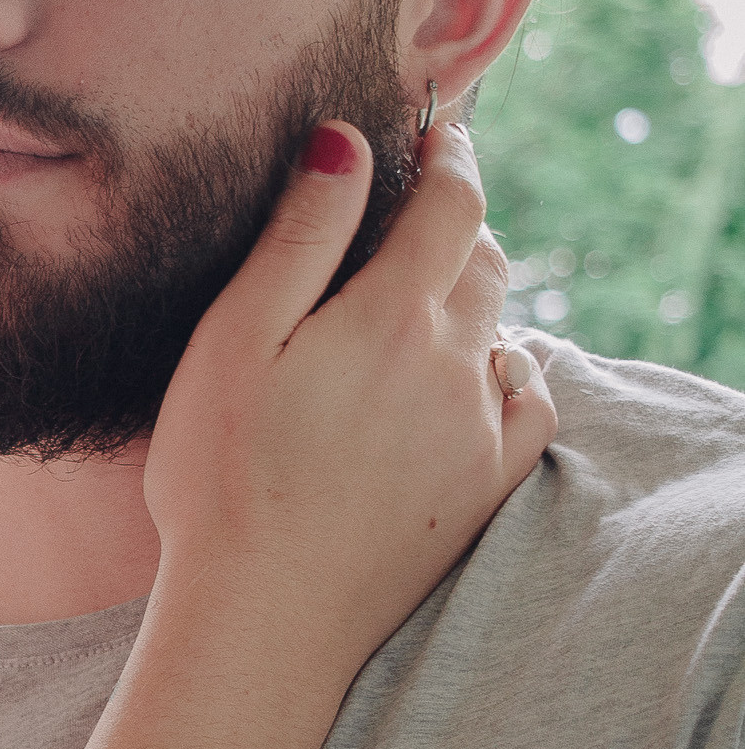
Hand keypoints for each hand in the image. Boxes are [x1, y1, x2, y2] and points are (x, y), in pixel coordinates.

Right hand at [144, 119, 555, 672]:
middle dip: (458, 223)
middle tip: (419, 210)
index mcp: (392, 315)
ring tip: (425, 300)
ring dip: (473, 299)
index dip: (452, 154)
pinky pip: (527, 404)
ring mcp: (479, 431)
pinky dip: (507, 373)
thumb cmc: (222, 475)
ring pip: (502, 331)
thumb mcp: (234, 339)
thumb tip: (348, 143)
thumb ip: (300, 236)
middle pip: (484, 261)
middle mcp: (455, 364)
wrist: (264, 618)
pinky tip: (471, 379)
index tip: (440, 130)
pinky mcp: (486, 488)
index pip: (452, 204)